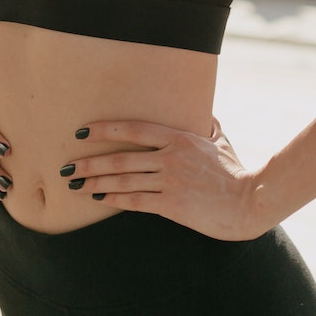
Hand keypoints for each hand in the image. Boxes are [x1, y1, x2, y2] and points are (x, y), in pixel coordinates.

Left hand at [63, 115, 263, 239]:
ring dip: (95, 181)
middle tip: (66, 164)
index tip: (83, 131)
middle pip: (120, 157)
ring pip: (123, 180)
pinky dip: (114, 199)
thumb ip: (207, 126)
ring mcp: (170, 181)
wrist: (249, 200)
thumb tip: (204, 111)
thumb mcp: (220, 141)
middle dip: (89, 161)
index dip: (105, 129)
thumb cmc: (235, 171)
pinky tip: (98, 199)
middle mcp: (170, 156)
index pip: (133, 129)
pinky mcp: (172, 205)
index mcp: (179, 137)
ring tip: (75, 183)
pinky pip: (135, 201)